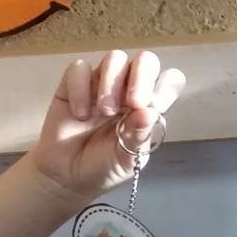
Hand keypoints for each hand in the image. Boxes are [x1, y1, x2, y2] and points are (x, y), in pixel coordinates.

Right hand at [29, 49, 185, 206]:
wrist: (67, 178)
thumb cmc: (102, 167)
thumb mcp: (126, 160)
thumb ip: (138, 137)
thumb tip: (149, 113)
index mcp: (148, 106)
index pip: (170, 80)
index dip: (165, 88)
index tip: (154, 108)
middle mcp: (127, 89)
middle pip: (146, 60)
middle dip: (142, 77)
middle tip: (133, 102)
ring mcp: (100, 83)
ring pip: (115, 58)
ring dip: (112, 82)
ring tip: (105, 111)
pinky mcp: (73, 84)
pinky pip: (79, 68)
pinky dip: (80, 89)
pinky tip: (80, 114)